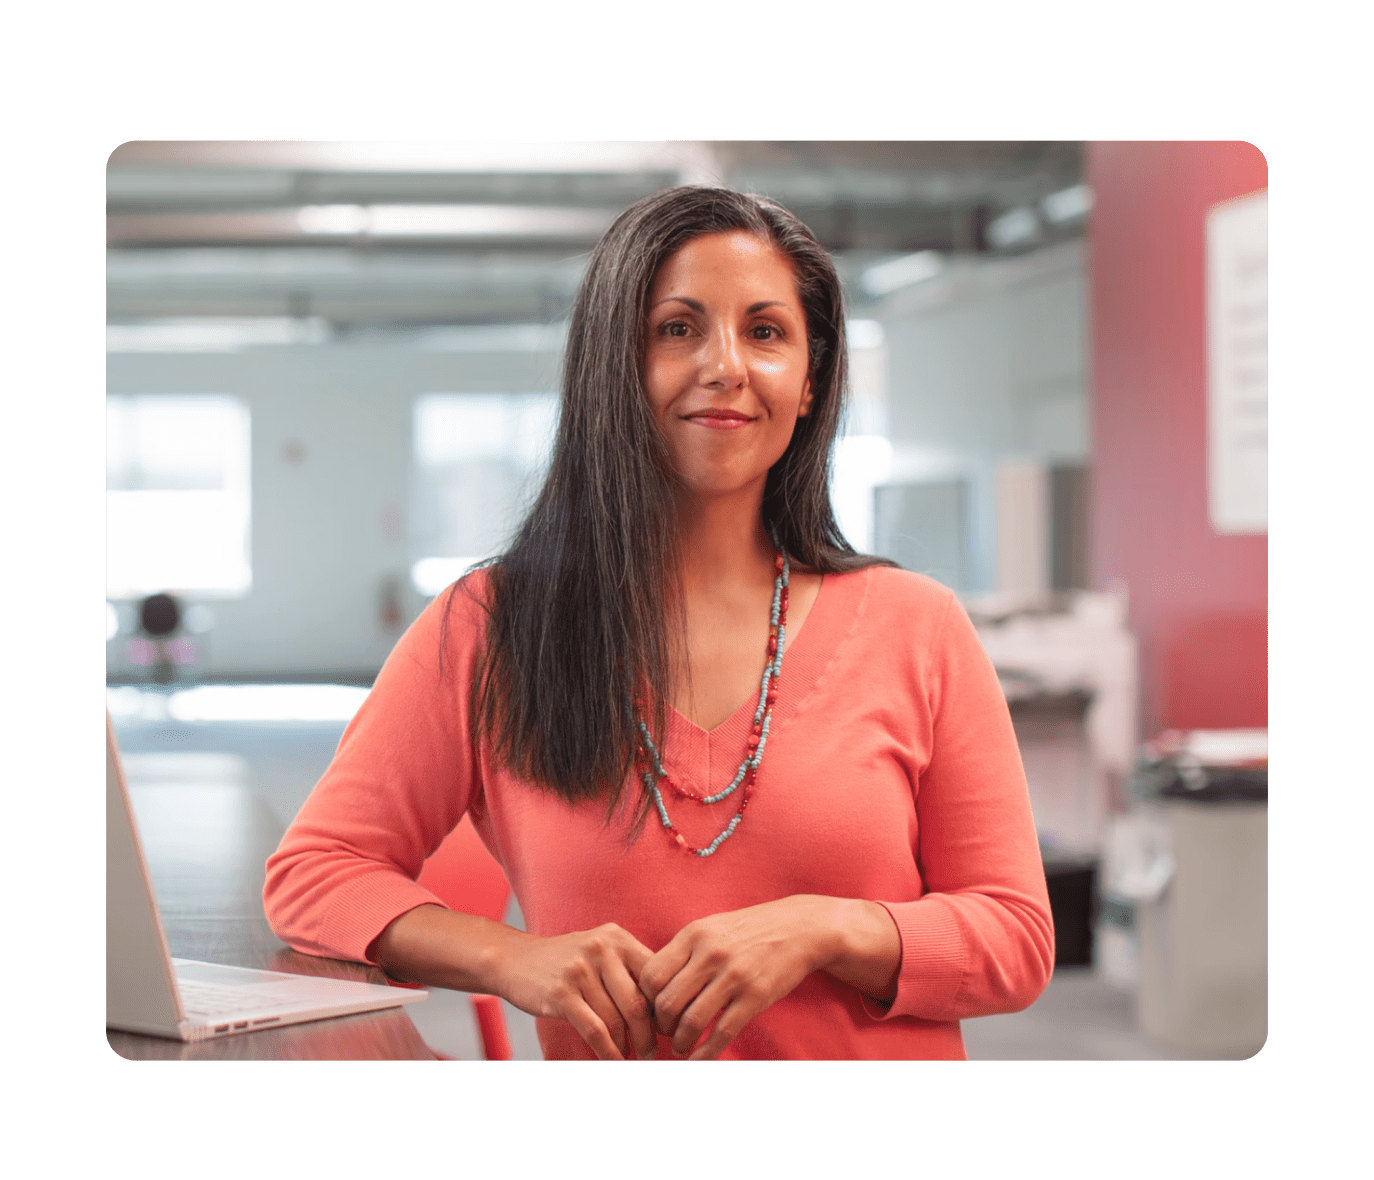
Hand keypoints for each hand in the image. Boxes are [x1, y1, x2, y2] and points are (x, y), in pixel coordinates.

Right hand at [494, 923, 656, 1060]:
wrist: (514, 958)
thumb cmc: (566, 961)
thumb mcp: (599, 951)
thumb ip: (629, 969)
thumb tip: (664, 1007)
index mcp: (617, 938)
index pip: (654, 976)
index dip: (664, 1007)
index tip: (667, 1028)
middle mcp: (601, 950)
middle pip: (638, 1003)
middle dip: (648, 1035)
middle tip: (653, 1052)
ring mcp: (580, 971)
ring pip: (616, 1020)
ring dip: (627, 1047)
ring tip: (632, 1058)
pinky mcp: (561, 994)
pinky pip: (594, 1031)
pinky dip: (608, 1052)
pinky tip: (614, 1061)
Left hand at [637, 896, 838, 1060]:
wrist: (798, 927)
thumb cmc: (747, 930)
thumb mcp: (710, 928)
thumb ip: (683, 952)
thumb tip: (651, 987)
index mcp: (693, 935)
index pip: (651, 975)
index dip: (646, 1000)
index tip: (652, 1011)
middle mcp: (710, 954)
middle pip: (667, 1002)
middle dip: (661, 1026)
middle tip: (666, 1032)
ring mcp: (734, 975)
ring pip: (691, 1021)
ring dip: (680, 1043)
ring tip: (680, 1048)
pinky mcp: (756, 996)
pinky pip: (722, 1033)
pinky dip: (705, 1053)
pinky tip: (698, 1060)